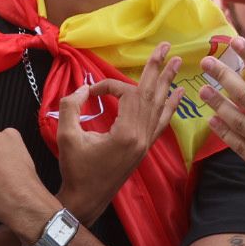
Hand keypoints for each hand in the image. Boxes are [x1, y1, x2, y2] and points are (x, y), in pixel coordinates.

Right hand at [56, 42, 183, 224]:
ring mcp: (146, 142)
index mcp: (126, 133)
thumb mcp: (66, 136)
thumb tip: (83, 89)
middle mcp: (142, 136)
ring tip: (177, 62)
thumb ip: (72, 107)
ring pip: (159, 106)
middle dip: (157, 69)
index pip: (126, 95)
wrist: (86, 198)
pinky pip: (162, 122)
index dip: (108, 86)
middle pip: (151, 94)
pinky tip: (178, 95)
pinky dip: (170, 106)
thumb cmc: (75, 169)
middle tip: (165, 47)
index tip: (91, 91)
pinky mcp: (145, 147)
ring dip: (167, 82)